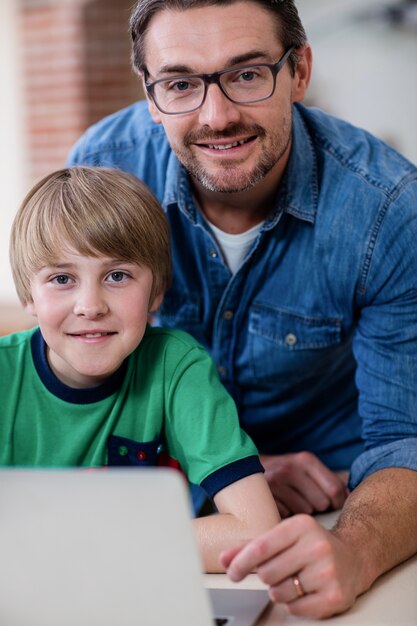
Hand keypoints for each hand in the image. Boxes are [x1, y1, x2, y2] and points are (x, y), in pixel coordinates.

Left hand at [220, 514, 362, 618]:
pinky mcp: (335, 596)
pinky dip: (295, 605)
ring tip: (295, 580)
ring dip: (280, 592)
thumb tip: (225, 558)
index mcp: (301, 526)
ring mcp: (328, 571)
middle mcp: (316, 546)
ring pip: (280, 593)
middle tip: (279, 572)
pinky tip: (305, 591)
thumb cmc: (311, 546)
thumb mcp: (283, 537)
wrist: (353, 557)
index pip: (261, 547)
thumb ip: (252, 546)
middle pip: (268, 573)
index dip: (242, 562)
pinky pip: (296, 609)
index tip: (232, 572)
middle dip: (267, 577)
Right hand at [260, 452, 347, 517]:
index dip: (338, 502)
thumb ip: (329, 478)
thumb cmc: (284, 474)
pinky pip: (287, 516)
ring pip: (305, 512)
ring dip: (301, 512)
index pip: (335, 489)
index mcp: (305, 460)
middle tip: (307, 502)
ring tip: (292, 503)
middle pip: (322, 503)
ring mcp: (274, 484)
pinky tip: (281, 507)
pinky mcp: (263, 498)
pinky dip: (287, 515)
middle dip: (317, 507)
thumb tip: (352, 493)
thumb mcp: (305, 468)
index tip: (332, 505)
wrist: (245, 469)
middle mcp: (289, 468)